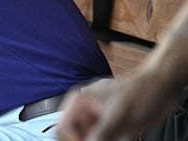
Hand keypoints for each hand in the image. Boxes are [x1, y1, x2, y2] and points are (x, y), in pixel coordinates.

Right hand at [57, 75, 178, 140]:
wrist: (161, 88)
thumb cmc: (139, 91)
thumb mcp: (117, 116)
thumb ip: (100, 133)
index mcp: (79, 102)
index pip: (62, 128)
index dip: (74, 139)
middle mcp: (86, 111)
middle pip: (76, 136)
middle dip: (91, 139)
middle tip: (110, 138)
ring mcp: (98, 120)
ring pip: (91, 138)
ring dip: (104, 140)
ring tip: (121, 135)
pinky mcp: (111, 128)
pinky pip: (105, 140)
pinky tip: (125, 136)